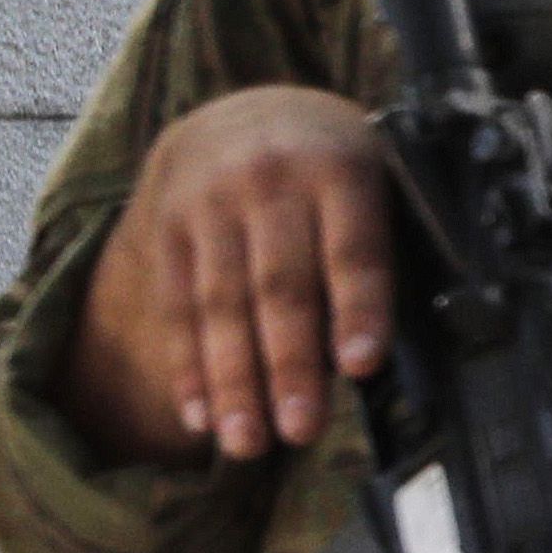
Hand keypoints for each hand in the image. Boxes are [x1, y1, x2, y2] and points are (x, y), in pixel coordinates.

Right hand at [68, 85, 399, 462]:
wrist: (247, 110)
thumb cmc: (333, 169)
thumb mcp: (374, 182)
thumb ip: (379, 249)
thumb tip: (384, 351)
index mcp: (341, 171)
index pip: (352, 249)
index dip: (358, 309)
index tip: (361, 367)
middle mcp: (270, 181)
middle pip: (281, 286)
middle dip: (290, 366)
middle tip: (299, 431)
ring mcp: (210, 202)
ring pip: (222, 304)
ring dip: (234, 381)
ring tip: (246, 442)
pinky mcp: (167, 224)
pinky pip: (177, 304)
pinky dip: (189, 365)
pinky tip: (200, 414)